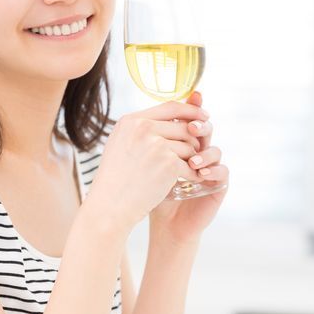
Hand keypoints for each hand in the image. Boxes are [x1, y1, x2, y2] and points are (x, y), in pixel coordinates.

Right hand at [88, 99, 209, 233]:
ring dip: (192, 160)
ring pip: (189, 146)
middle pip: (184, 127)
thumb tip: (173, 118)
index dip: (190, 111)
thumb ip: (142, 129)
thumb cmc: (115, 180)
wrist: (109, 206)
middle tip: (193, 156)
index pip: (170, 106)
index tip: (203, 117)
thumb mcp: (122, 144)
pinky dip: (193, 174)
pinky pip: (191, 165)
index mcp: (131, 121)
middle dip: (192, 142)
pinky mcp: (168, 163)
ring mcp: (156, 144)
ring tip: (186, 171)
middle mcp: (143, 128)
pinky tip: (190, 181)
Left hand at [148, 90, 228, 247]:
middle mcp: (199, 153)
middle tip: (191, 128)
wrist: (162, 224)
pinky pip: (223, 172)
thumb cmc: (150, 193)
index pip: (189, 119)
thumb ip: (147, 142)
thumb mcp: (145, 163)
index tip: (194, 97)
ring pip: (216, 150)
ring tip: (192, 159)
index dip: (193, 107)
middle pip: (206, 130)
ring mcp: (210, 168)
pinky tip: (201, 172)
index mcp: (181, 143)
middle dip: (200, 126)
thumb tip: (139, 116)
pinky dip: (213, 170)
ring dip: (205, 152)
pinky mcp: (218, 186)